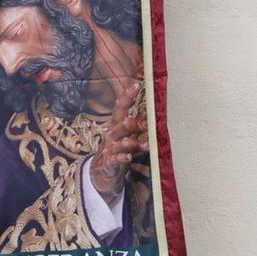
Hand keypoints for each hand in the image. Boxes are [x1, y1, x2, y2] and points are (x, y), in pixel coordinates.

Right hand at [88, 76, 148, 204]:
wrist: (101, 171)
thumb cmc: (118, 148)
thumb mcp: (127, 134)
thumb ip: (139, 123)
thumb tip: (155, 110)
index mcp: (116, 124)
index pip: (120, 107)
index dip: (127, 95)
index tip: (137, 85)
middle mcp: (112, 134)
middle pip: (122, 124)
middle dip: (135, 123)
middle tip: (148, 123)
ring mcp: (110, 148)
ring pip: (121, 142)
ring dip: (133, 143)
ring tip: (146, 144)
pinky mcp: (109, 162)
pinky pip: (115, 158)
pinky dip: (121, 157)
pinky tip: (128, 157)